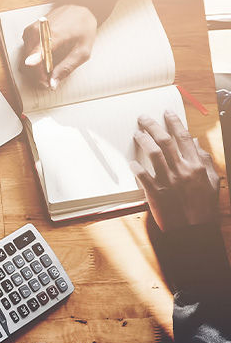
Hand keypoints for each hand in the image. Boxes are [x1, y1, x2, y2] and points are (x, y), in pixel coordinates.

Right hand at [20, 4, 96, 89]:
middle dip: (39, 74)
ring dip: (36, 68)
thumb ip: (67, 68)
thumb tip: (53, 83)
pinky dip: (34, 58)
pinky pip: (26, 51)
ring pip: (27, 57)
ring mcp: (32, 30)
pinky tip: (45, 57)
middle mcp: (40, 30)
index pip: (41, 47)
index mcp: (56, 34)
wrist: (78, 10)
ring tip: (49, 69)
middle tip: (49, 81)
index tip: (30, 64)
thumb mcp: (83, 51)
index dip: (35, 58)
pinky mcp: (28, 31)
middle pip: (31, 59)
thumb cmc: (82, 29)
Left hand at [131, 111, 220, 230]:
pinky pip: (144, 177)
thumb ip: (204, 160)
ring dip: (143, 141)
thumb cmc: (203, 206)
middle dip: (153, 126)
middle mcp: (182, 170)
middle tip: (143, 118)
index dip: (174, 122)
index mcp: (196, 166)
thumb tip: (195, 142)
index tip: (166, 112)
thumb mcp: (211, 181)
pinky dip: (136, 168)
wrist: (194, 229)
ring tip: (136, 133)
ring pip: (153, 154)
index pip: (183, 138)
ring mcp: (168, 181)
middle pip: (165, 141)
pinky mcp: (156, 193)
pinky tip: (131, 161)